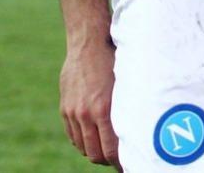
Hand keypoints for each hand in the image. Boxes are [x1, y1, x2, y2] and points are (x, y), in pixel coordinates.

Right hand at [60, 37, 121, 169]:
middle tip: (119, 158)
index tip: (129, 162)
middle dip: (108, 160)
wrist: (88, 42)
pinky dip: (83, 141)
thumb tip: (138, 130)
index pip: (111, 150)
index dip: (120, 162)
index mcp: (104, 108)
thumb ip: (127, 107)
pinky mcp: (65, 108)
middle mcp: (86, 114)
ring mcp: (73, 112)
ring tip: (107, 148)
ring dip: (95, 151)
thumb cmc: (113, 59)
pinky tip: (94, 137)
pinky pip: (73, 136)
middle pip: (96, 154)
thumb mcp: (125, 82)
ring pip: (83, 147)